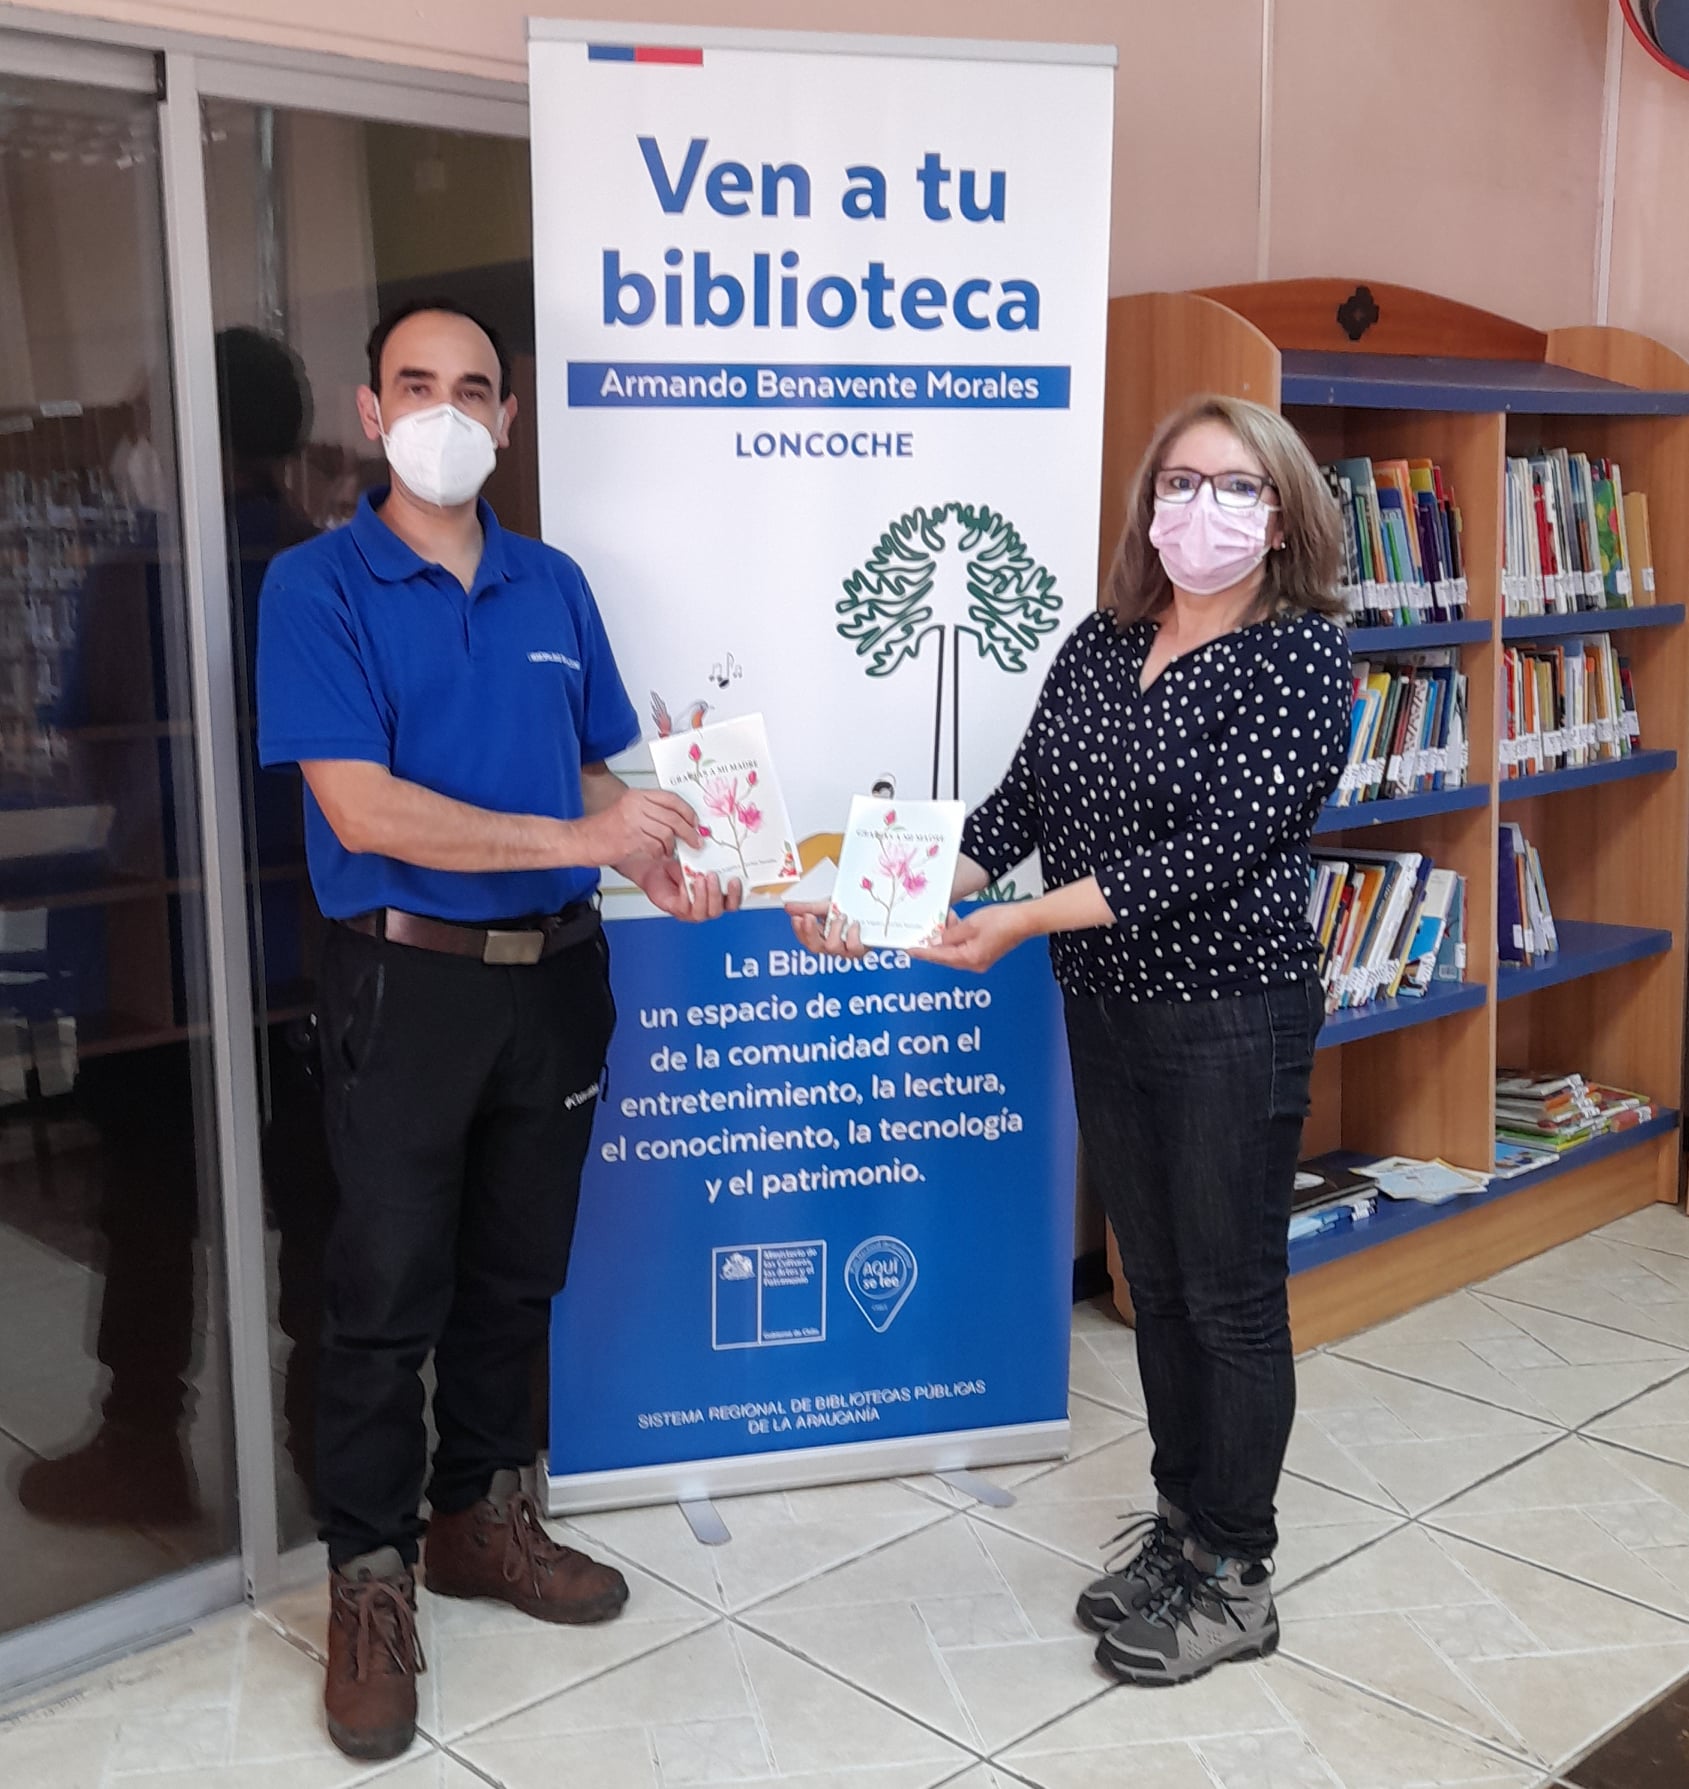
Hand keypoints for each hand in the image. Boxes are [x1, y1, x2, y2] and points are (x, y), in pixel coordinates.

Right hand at [569, 790, 698, 864]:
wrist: (579, 840)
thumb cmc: (600, 830)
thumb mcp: (626, 811)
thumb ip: (649, 812)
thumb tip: (674, 821)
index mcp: (636, 796)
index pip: (671, 799)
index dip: (687, 811)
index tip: (694, 822)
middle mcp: (636, 805)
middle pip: (674, 816)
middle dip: (689, 832)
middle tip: (695, 841)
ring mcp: (633, 820)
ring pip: (667, 832)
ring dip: (672, 845)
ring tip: (669, 851)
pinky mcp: (630, 838)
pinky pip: (656, 845)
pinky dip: (660, 853)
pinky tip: (656, 855)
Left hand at [631, 854, 742, 920]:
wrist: (657, 868)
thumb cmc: (679, 868)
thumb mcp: (698, 863)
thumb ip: (709, 863)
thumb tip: (716, 855)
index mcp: (716, 897)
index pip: (732, 903)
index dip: (736, 895)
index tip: (735, 880)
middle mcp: (705, 907)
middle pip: (718, 910)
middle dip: (717, 893)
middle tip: (713, 876)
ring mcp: (691, 912)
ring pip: (702, 912)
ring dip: (703, 895)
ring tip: (699, 878)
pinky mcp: (677, 910)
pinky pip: (685, 907)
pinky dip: (686, 894)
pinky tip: (685, 882)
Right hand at [787, 900, 865, 958]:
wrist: (870, 912)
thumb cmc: (847, 913)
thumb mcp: (825, 906)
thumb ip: (806, 907)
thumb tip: (788, 907)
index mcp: (821, 937)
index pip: (804, 939)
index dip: (799, 930)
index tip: (797, 918)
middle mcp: (831, 946)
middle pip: (815, 947)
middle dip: (810, 931)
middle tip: (809, 917)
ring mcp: (845, 950)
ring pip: (832, 947)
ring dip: (834, 929)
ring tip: (840, 917)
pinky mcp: (860, 950)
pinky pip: (853, 947)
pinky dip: (853, 934)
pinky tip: (854, 924)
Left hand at [910, 903, 1034, 973]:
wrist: (1025, 920)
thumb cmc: (1002, 921)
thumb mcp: (970, 924)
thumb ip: (950, 933)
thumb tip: (936, 939)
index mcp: (969, 958)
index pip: (939, 956)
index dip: (922, 951)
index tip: (909, 949)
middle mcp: (974, 964)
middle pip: (945, 955)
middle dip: (935, 940)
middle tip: (925, 928)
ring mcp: (979, 960)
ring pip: (954, 949)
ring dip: (948, 935)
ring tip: (948, 918)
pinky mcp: (984, 953)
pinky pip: (963, 947)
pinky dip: (957, 935)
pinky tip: (957, 922)